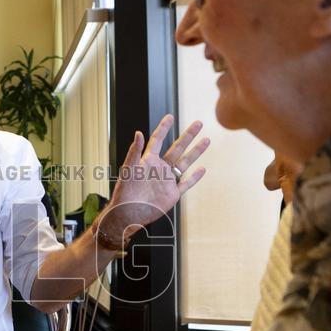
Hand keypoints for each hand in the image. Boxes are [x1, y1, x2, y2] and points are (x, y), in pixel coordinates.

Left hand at [101, 115, 208, 237]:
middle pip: (177, 148)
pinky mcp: (172, 194)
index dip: (164, 128)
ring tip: (206, 140)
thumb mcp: (128, 169)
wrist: (128, 214)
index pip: (157, 140)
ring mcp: (167, 181)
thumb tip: (139, 132)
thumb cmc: (124, 192)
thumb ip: (134, 151)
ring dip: (195, 152)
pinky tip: (202, 169)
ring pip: (185, 163)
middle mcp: (159, 168)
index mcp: (148, 161)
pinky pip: (185, 184)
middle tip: (198, 123)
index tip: (170, 117)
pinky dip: (194, 177)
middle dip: (188, 136)